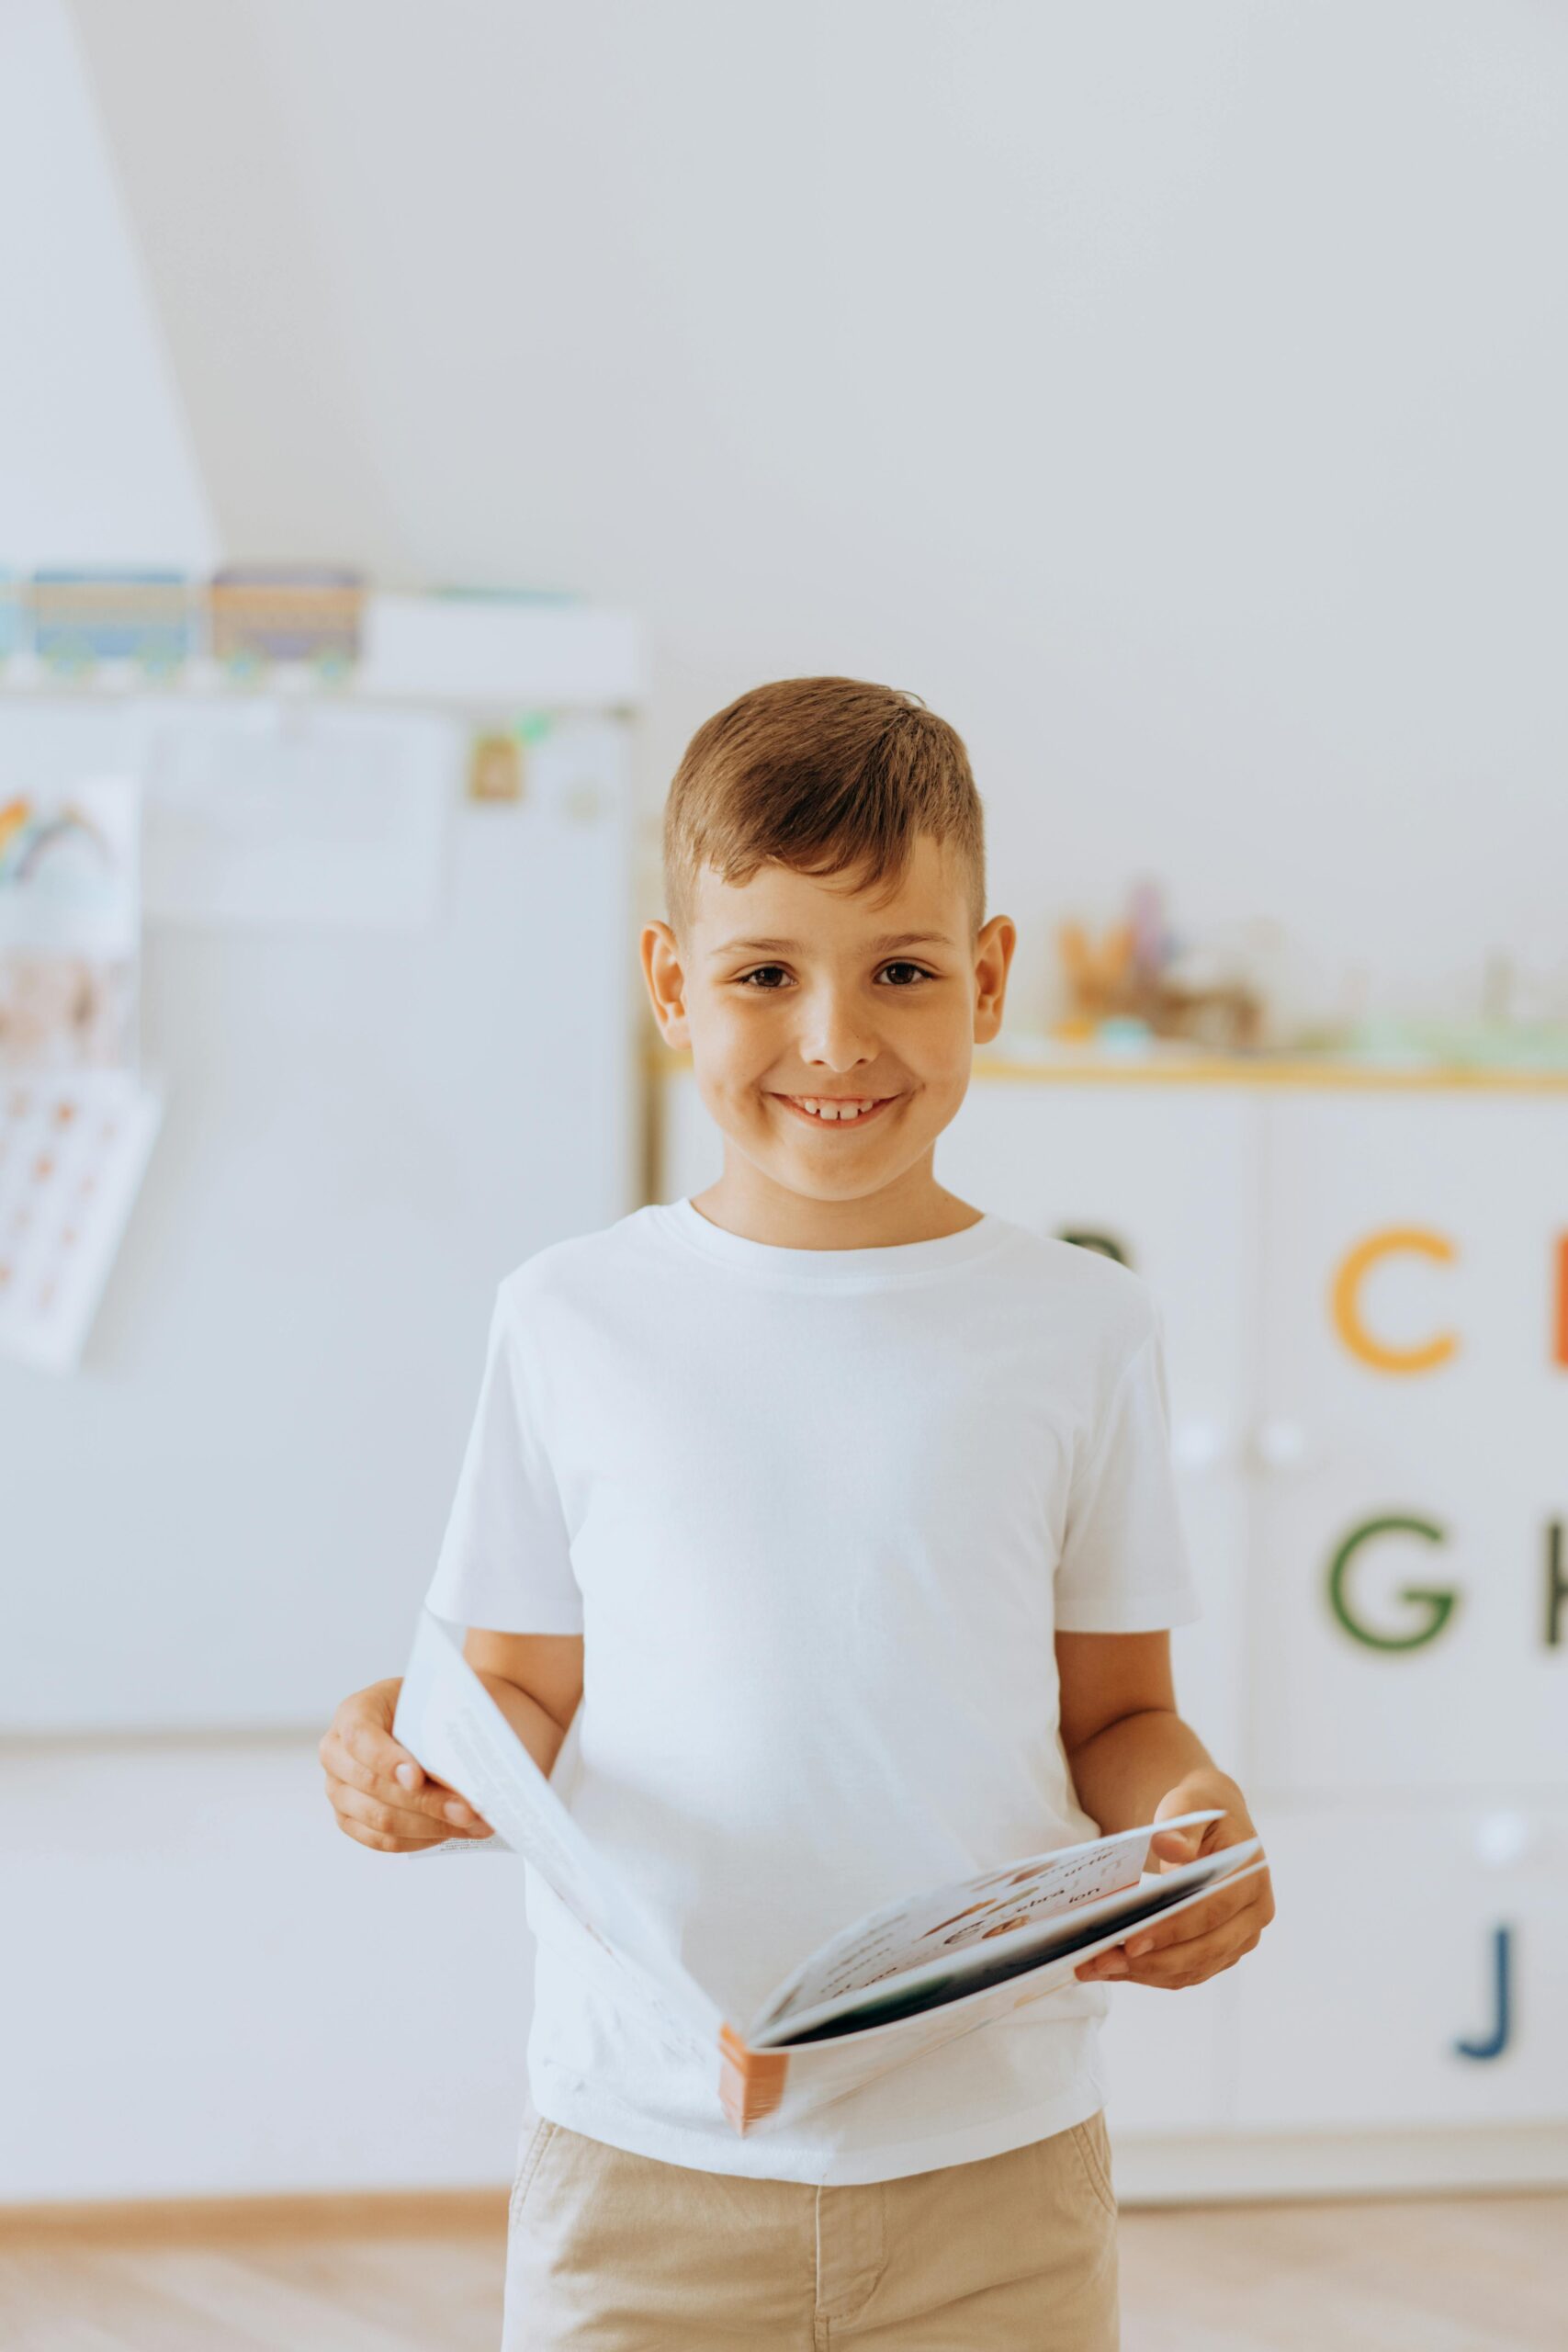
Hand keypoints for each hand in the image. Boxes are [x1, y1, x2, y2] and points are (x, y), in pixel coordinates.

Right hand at [319, 1676, 493, 1851]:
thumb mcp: (432, 1702)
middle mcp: (336, 1753)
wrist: (422, 1720)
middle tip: (467, 1809)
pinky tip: (453, 1831)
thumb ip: (439, 1727)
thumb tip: (464, 1769)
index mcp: (353, 1713)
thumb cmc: (427, 1707)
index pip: (360, 1739)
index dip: (387, 1761)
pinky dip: (422, 1838)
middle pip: (373, 1786)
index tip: (417, 1777)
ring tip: (473, 1823)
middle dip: (425, 1802)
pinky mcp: (350, 1820)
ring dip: (431, 1826)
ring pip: (380, 1820)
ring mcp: (339, 1791)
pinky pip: (384, 1841)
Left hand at [1074, 1769, 1273, 1989]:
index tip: (1130, 1941)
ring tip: (1096, 1967)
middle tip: (1100, 1961)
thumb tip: (1170, 1847)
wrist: (1212, 1821)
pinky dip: (1151, 1974)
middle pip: (1203, 1950)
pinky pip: (1187, 1972)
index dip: (1172, 1929)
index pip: (1211, 1911)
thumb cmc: (1199, 1809)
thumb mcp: (1189, 1803)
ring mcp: (1240, 1938)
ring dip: (1145, 1973)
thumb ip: (1181, 1825)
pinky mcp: (1222, 1952)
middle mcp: (1254, 1913)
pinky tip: (1114, 1969)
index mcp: (1251, 1875)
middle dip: (1151, 1961)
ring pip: (1193, 1969)